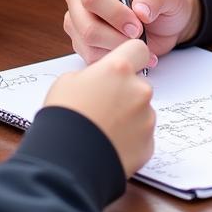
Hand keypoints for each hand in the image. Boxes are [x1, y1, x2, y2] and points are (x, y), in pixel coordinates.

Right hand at [44, 39, 154, 175]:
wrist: (66, 162)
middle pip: (139, 83)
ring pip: (142, 110)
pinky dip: (130, 139)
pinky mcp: (148, 145)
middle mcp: (139, 90)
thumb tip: (100, 80)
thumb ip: (94, 75)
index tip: (121, 68)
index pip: (138, 49)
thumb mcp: (68, 82)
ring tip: (103, 129)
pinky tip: (110, 144)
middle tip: (103, 107)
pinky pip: (142, 136)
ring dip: (128, 116)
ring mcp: (147, 118)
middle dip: (126, 92)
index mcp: (119, 69)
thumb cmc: (63, 118)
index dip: (129, 57)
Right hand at [63, 0, 201, 63]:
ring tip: (140, 45)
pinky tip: (132, 53)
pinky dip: (114, 59)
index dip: (115, 14)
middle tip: (139, 37)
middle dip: (116, 36)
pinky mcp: (81, 41)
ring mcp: (78, 19)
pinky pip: (90, 57)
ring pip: (88, 43)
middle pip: (86, 23)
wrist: (165, 23)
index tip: (136, 25)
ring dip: (117, 49)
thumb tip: (141, 10)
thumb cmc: (163, 1)